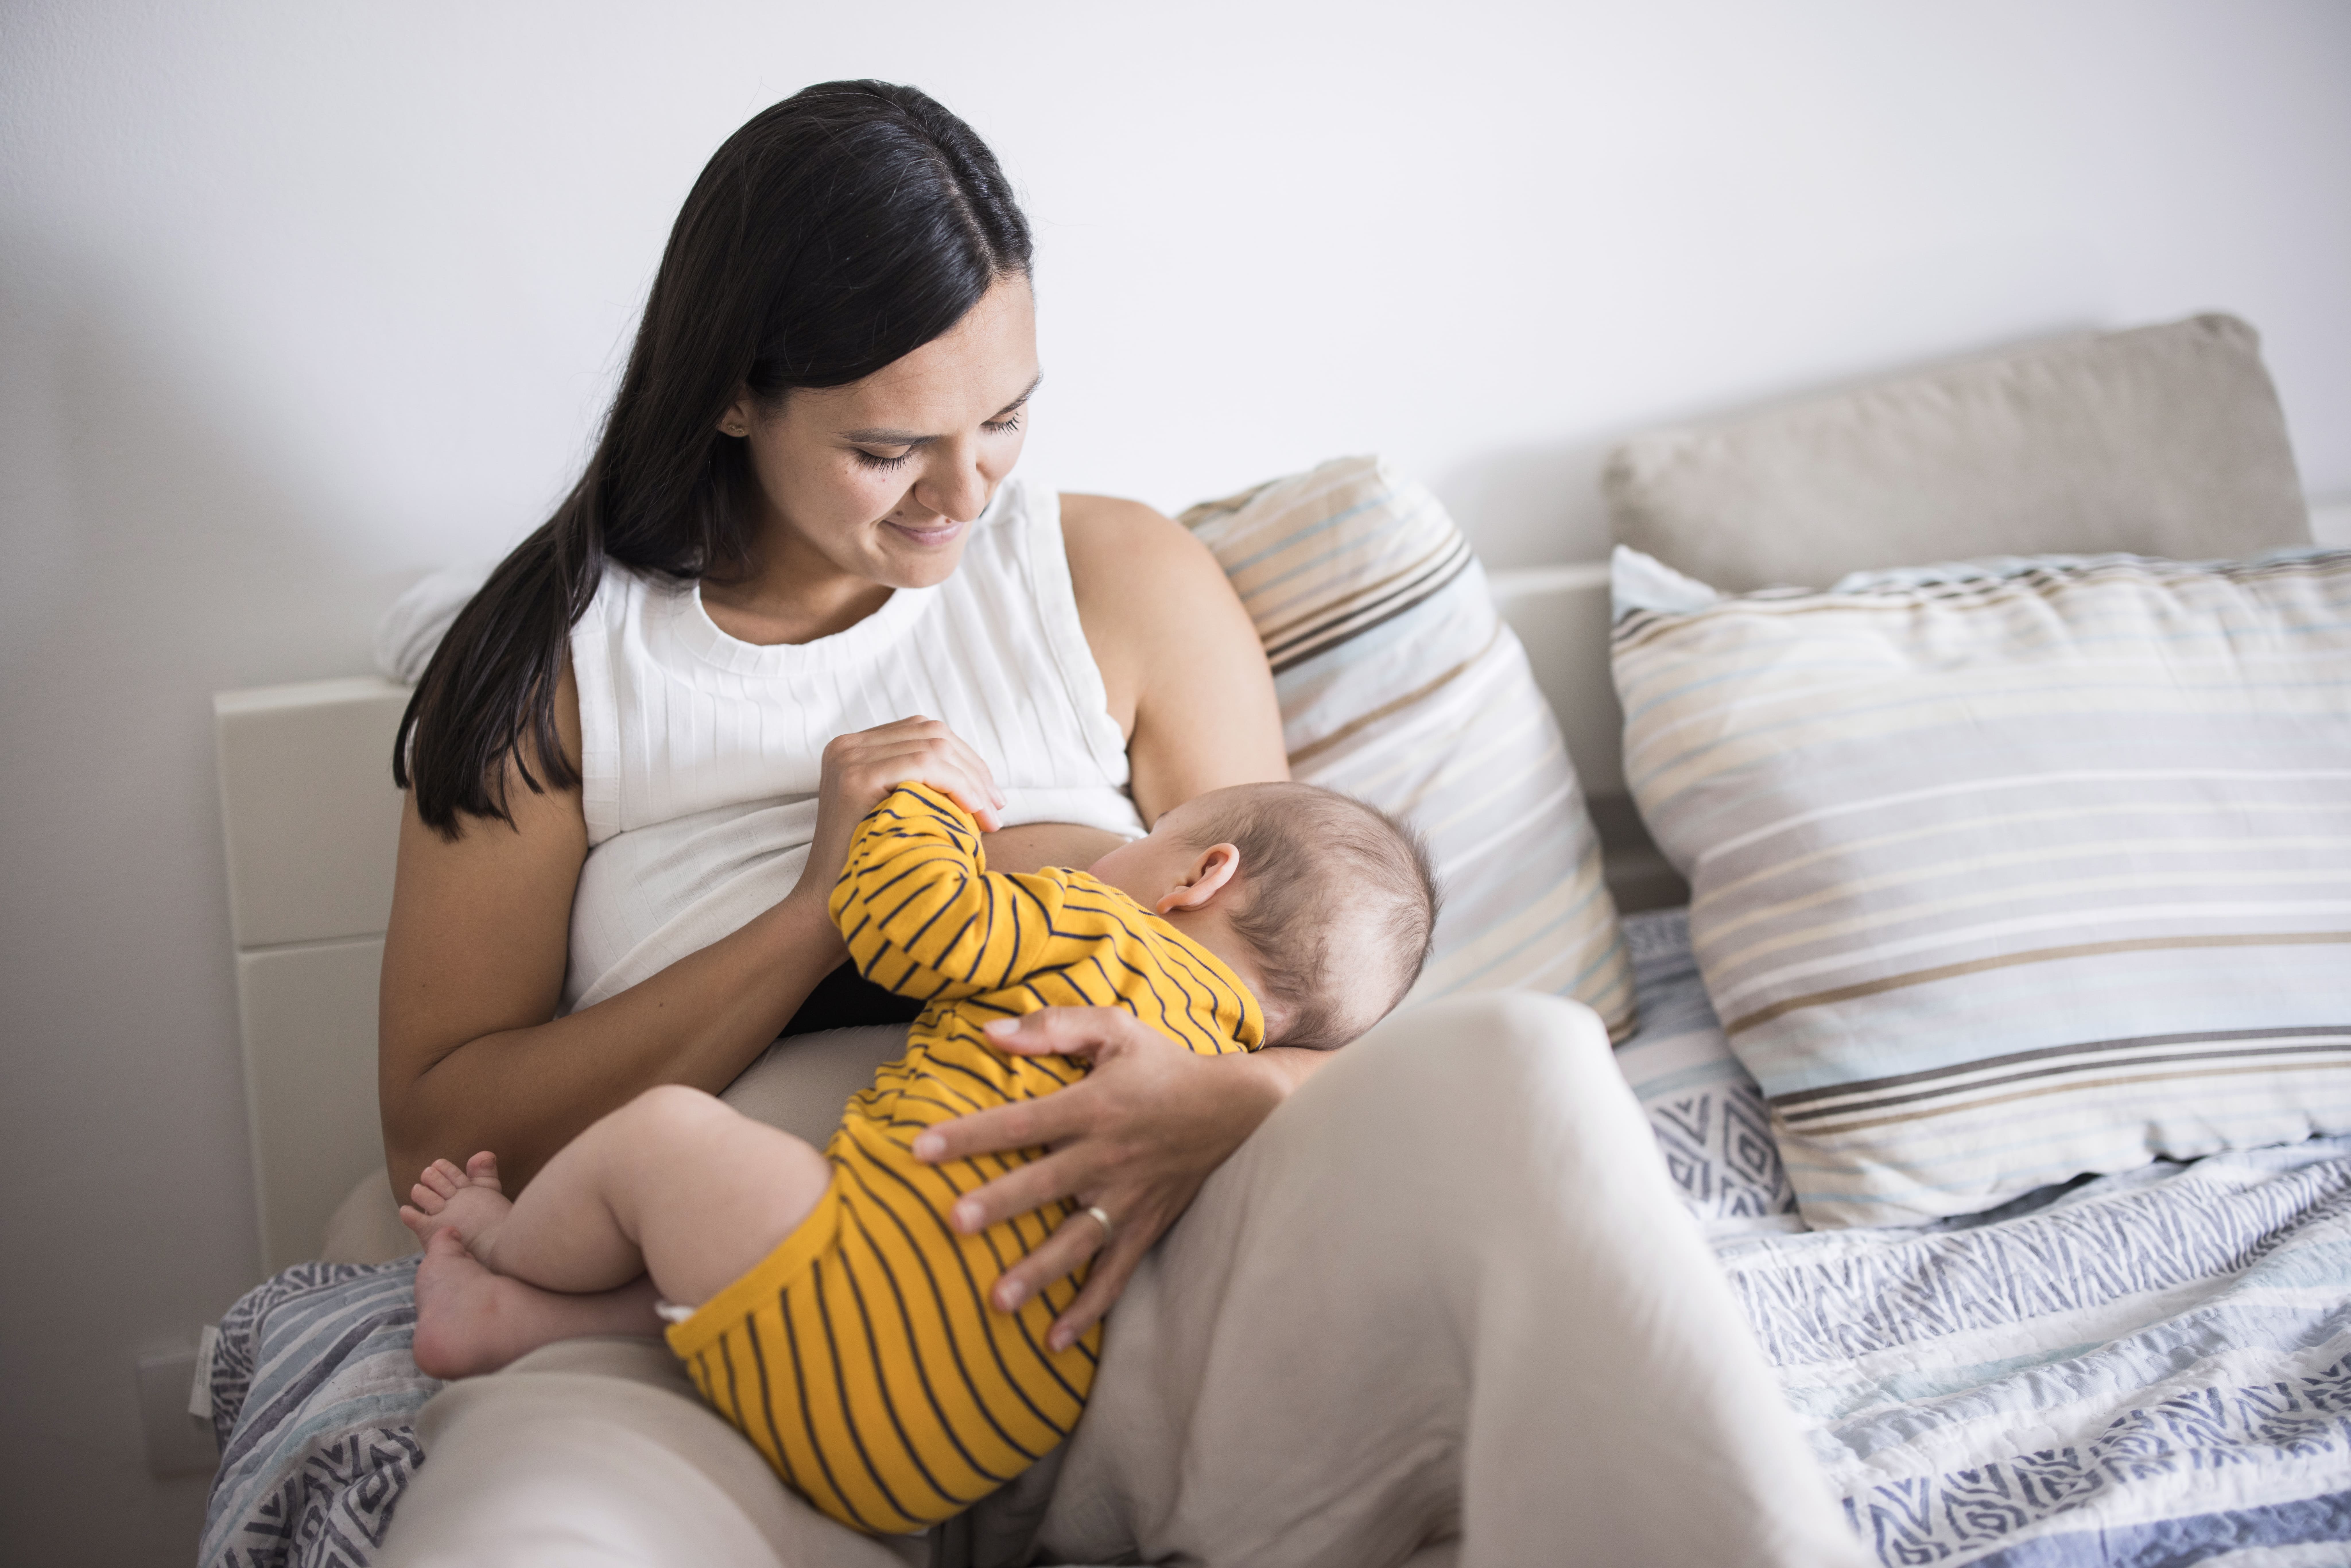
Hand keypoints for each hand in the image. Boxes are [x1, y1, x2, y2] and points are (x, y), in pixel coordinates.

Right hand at [793, 717, 1005, 906]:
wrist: (828, 902)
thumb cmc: (872, 865)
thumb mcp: (899, 812)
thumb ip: (923, 785)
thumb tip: (982, 781)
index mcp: (855, 749)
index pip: (924, 733)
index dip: (966, 759)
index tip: (991, 798)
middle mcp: (846, 746)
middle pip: (932, 734)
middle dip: (974, 769)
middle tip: (996, 808)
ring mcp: (848, 758)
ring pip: (933, 746)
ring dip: (972, 779)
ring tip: (990, 816)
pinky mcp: (855, 778)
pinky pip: (923, 764)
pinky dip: (957, 783)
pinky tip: (974, 810)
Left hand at [909, 1007, 1287, 1350]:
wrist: (1237, 1109)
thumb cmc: (1164, 1066)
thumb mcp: (1116, 1030)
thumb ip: (1053, 1026)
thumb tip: (989, 1032)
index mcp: (1093, 1106)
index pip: (1022, 1120)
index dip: (972, 1134)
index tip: (922, 1147)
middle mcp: (1107, 1156)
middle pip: (1045, 1182)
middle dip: (1001, 1203)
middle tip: (956, 1222)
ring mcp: (1128, 1198)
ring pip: (1078, 1239)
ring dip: (1040, 1270)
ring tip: (998, 1301)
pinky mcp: (1146, 1227)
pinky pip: (1116, 1273)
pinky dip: (1089, 1309)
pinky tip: (1054, 1340)